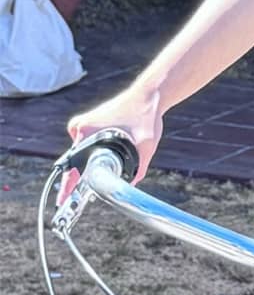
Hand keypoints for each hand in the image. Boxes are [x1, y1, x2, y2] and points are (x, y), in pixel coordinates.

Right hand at [60, 84, 164, 204]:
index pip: (73, 166)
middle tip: (96, 182)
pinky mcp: (90, 121)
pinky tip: (112, 143)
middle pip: (77, 160)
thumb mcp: (146, 146)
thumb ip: (139, 168)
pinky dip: (93, 147)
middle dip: (84, 173)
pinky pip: (85, 141)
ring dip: (93, 158)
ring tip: (116, 154)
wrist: (148, 94)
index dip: (69, 186)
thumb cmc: (146, 116)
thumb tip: (131, 185)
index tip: (63, 200)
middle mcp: (81, 127)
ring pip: (82, 151)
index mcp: (88, 132)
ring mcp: (84, 123)